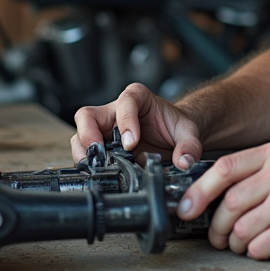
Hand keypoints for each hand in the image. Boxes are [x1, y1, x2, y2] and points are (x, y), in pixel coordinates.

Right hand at [70, 82, 202, 168]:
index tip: (131, 143)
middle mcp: (114, 110)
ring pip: (80, 135)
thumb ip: (189, 145)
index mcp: (137, 97)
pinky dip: (88, 165)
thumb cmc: (174, 127)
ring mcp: (104, 129)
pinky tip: (100, 173)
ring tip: (99, 167)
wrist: (172, 137)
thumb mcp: (188, 132)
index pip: (124, 102)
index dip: (125, 121)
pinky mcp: (100, 147)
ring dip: (85, 154)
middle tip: (101, 155)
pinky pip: (84, 153)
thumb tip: (184, 162)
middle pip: (88, 115)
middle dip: (89, 135)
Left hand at [177, 138, 269, 259]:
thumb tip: (205, 192)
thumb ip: (255, 172)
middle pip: (228, 202)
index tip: (186, 208)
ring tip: (246, 243)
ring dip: (236, 242)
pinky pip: (257, 246)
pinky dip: (256, 252)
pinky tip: (268, 247)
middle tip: (217, 237)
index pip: (225, 167)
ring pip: (239, 228)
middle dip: (216, 226)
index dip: (198, 191)